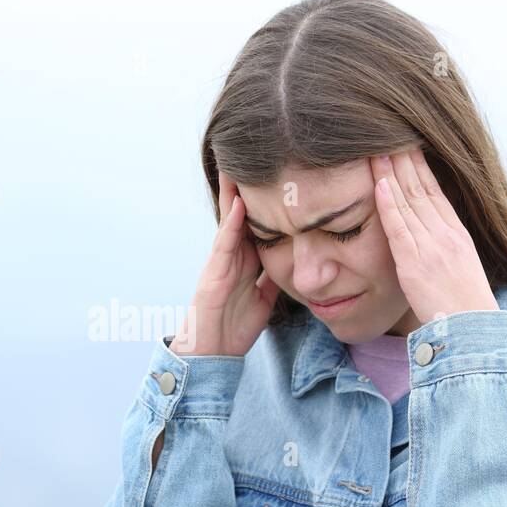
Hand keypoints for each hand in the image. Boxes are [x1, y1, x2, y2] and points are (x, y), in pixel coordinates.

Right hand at [169, 170, 280, 356]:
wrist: (211, 353)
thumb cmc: (234, 328)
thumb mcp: (265, 299)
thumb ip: (274, 278)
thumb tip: (295, 264)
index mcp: (246, 261)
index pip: (259, 223)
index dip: (268, 201)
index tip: (283, 176)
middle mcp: (232, 255)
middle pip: (244, 213)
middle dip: (251, 186)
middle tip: (260, 153)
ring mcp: (221, 261)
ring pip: (232, 219)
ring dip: (236, 192)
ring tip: (243, 163)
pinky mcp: (213, 273)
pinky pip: (224, 243)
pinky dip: (232, 222)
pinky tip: (239, 202)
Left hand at [370, 148, 497, 325]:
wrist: (472, 329)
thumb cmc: (463, 306)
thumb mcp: (460, 267)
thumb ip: (444, 247)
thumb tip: (432, 235)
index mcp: (456, 233)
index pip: (434, 191)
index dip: (419, 167)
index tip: (406, 146)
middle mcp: (445, 234)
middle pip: (420, 188)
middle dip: (402, 160)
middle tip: (386, 135)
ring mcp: (430, 247)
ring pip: (408, 202)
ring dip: (390, 174)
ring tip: (375, 150)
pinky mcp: (415, 263)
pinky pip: (399, 229)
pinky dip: (388, 205)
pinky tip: (378, 185)